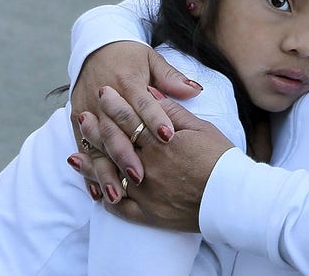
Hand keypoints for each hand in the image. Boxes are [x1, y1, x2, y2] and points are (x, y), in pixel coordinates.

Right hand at [67, 41, 201, 197]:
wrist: (95, 48)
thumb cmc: (129, 56)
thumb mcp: (151, 59)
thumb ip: (171, 77)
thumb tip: (195, 89)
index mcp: (126, 80)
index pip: (142, 102)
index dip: (155, 119)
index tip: (169, 138)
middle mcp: (104, 98)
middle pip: (115, 129)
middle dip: (126, 154)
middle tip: (141, 176)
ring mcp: (88, 110)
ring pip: (96, 145)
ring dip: (106, 171)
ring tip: (119, 193)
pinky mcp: (76, 121)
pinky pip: (82, 149)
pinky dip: (89, 172)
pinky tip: (99, 193)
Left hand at [73, 90, 232, 230]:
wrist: (233, 198)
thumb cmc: (220, 159)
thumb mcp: (199, 127)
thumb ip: (171, 111)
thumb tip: (151, 93)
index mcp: (160, 143)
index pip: (130, 119)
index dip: (115, 105)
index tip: (104, 93)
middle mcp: (148, 167)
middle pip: (114, 144)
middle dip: (96, 129)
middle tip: (82, 116)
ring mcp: (146, 193)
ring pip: (110, 176)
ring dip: (92, 164)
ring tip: (75, 155)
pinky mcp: (148, 215)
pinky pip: (119, 208)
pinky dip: (105, 198)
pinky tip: (95, 190)